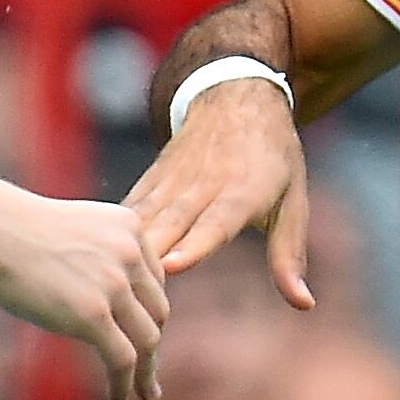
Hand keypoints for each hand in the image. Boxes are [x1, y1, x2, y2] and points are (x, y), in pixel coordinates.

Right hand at [0, 186, 170, 399]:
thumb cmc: (16, 230)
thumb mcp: (76, 230)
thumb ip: (99, 253)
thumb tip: (100, 289)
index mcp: (130, 227)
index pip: (155, 278)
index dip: (147, 309)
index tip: (140, 331)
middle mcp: (131, 254)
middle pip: (157, 309)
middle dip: (152, 340)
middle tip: (147, 367)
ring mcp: (114, 285)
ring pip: (147, 339)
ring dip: (148, 371)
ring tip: (146, 393)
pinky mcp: (92, 314)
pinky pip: (122, 358)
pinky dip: (125, 385)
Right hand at [124, 78, 313, 307]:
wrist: (236, 94)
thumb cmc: (273, 158)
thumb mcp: (294, 200)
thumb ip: (290, 253)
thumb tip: (304, 305)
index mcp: (243, 190)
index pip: (217, 221)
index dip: (195, 245)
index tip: (172, 267)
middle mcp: (205, 183)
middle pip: (173, 222)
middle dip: (151, 255)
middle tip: (131, 291)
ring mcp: (175, 177)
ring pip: (147, 214)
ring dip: (126, 246)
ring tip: (107, 280)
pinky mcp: (154, 176)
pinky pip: (132, 205)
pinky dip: (115, 229)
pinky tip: (95, 255)